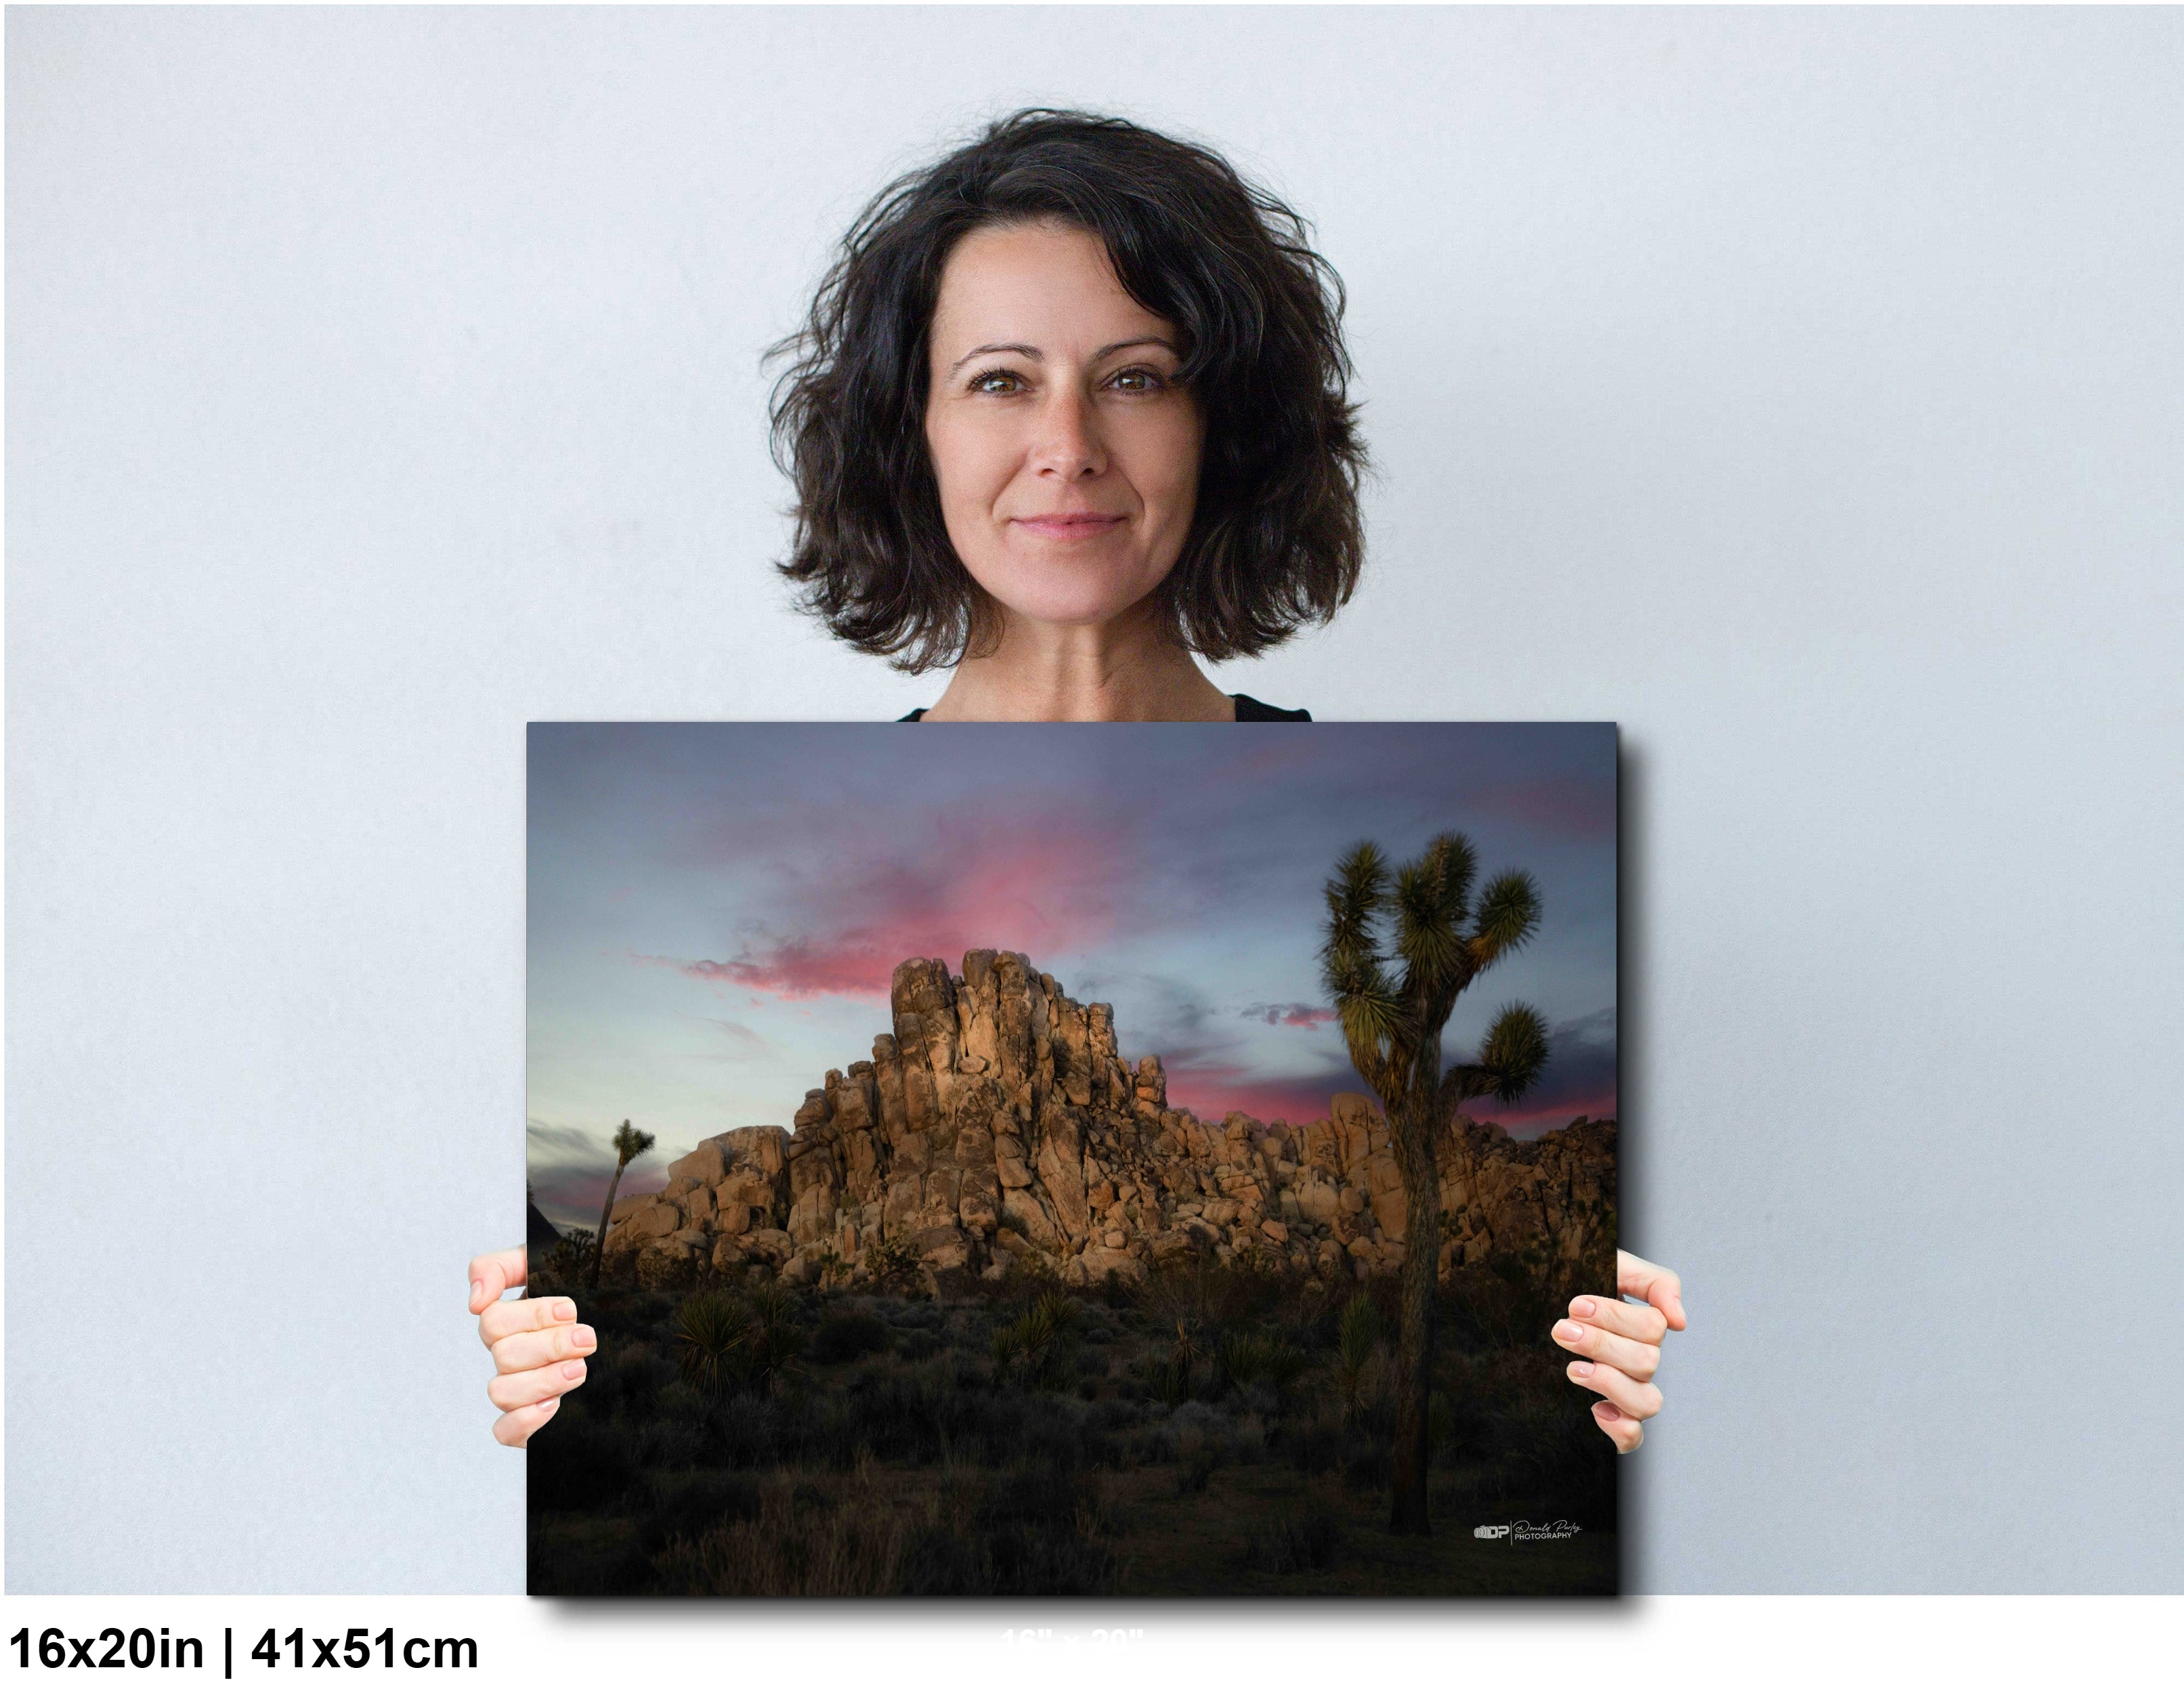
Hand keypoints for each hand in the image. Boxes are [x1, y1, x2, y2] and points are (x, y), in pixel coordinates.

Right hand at [468, 1245, 595, 1447]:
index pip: (493, 1321)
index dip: (531, 1316)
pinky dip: (524, 1421)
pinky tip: (553, 1405)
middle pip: (503, 1356)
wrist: (626, 1328)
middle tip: (586, 1339)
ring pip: (501, 1392)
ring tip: (579, 1369)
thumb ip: (500, 1267)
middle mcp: (510, 1356)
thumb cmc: (581, 1292)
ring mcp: (518, 1389)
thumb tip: (475, 1300)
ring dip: (543, 1380)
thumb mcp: (546, 1264)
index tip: (569, 1310)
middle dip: (550, 1346)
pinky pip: (503, 1431)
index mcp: (510, 1322)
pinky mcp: (528, 1422)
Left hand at [1551, 1248, 1685, 1452]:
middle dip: (1600, 1344)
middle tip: (1562, 1330)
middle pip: (1646, 1362)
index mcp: (1642, 1327)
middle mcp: (1639, 1361)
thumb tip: (1680, 1321)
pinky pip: (1634, 1438)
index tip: (1575, 1306)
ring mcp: (1627, 1392)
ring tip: (1573, 1369)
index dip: (1616, 1317)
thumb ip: (1654, 1282)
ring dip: (1610, 1383)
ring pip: (1647, 1402)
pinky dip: (1621, 1428)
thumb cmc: (1572, 1284)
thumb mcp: (1610, 1266)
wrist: (1527, 1307)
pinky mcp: (1611, 1419)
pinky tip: (1595, 1409)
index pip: (1653, 1327)